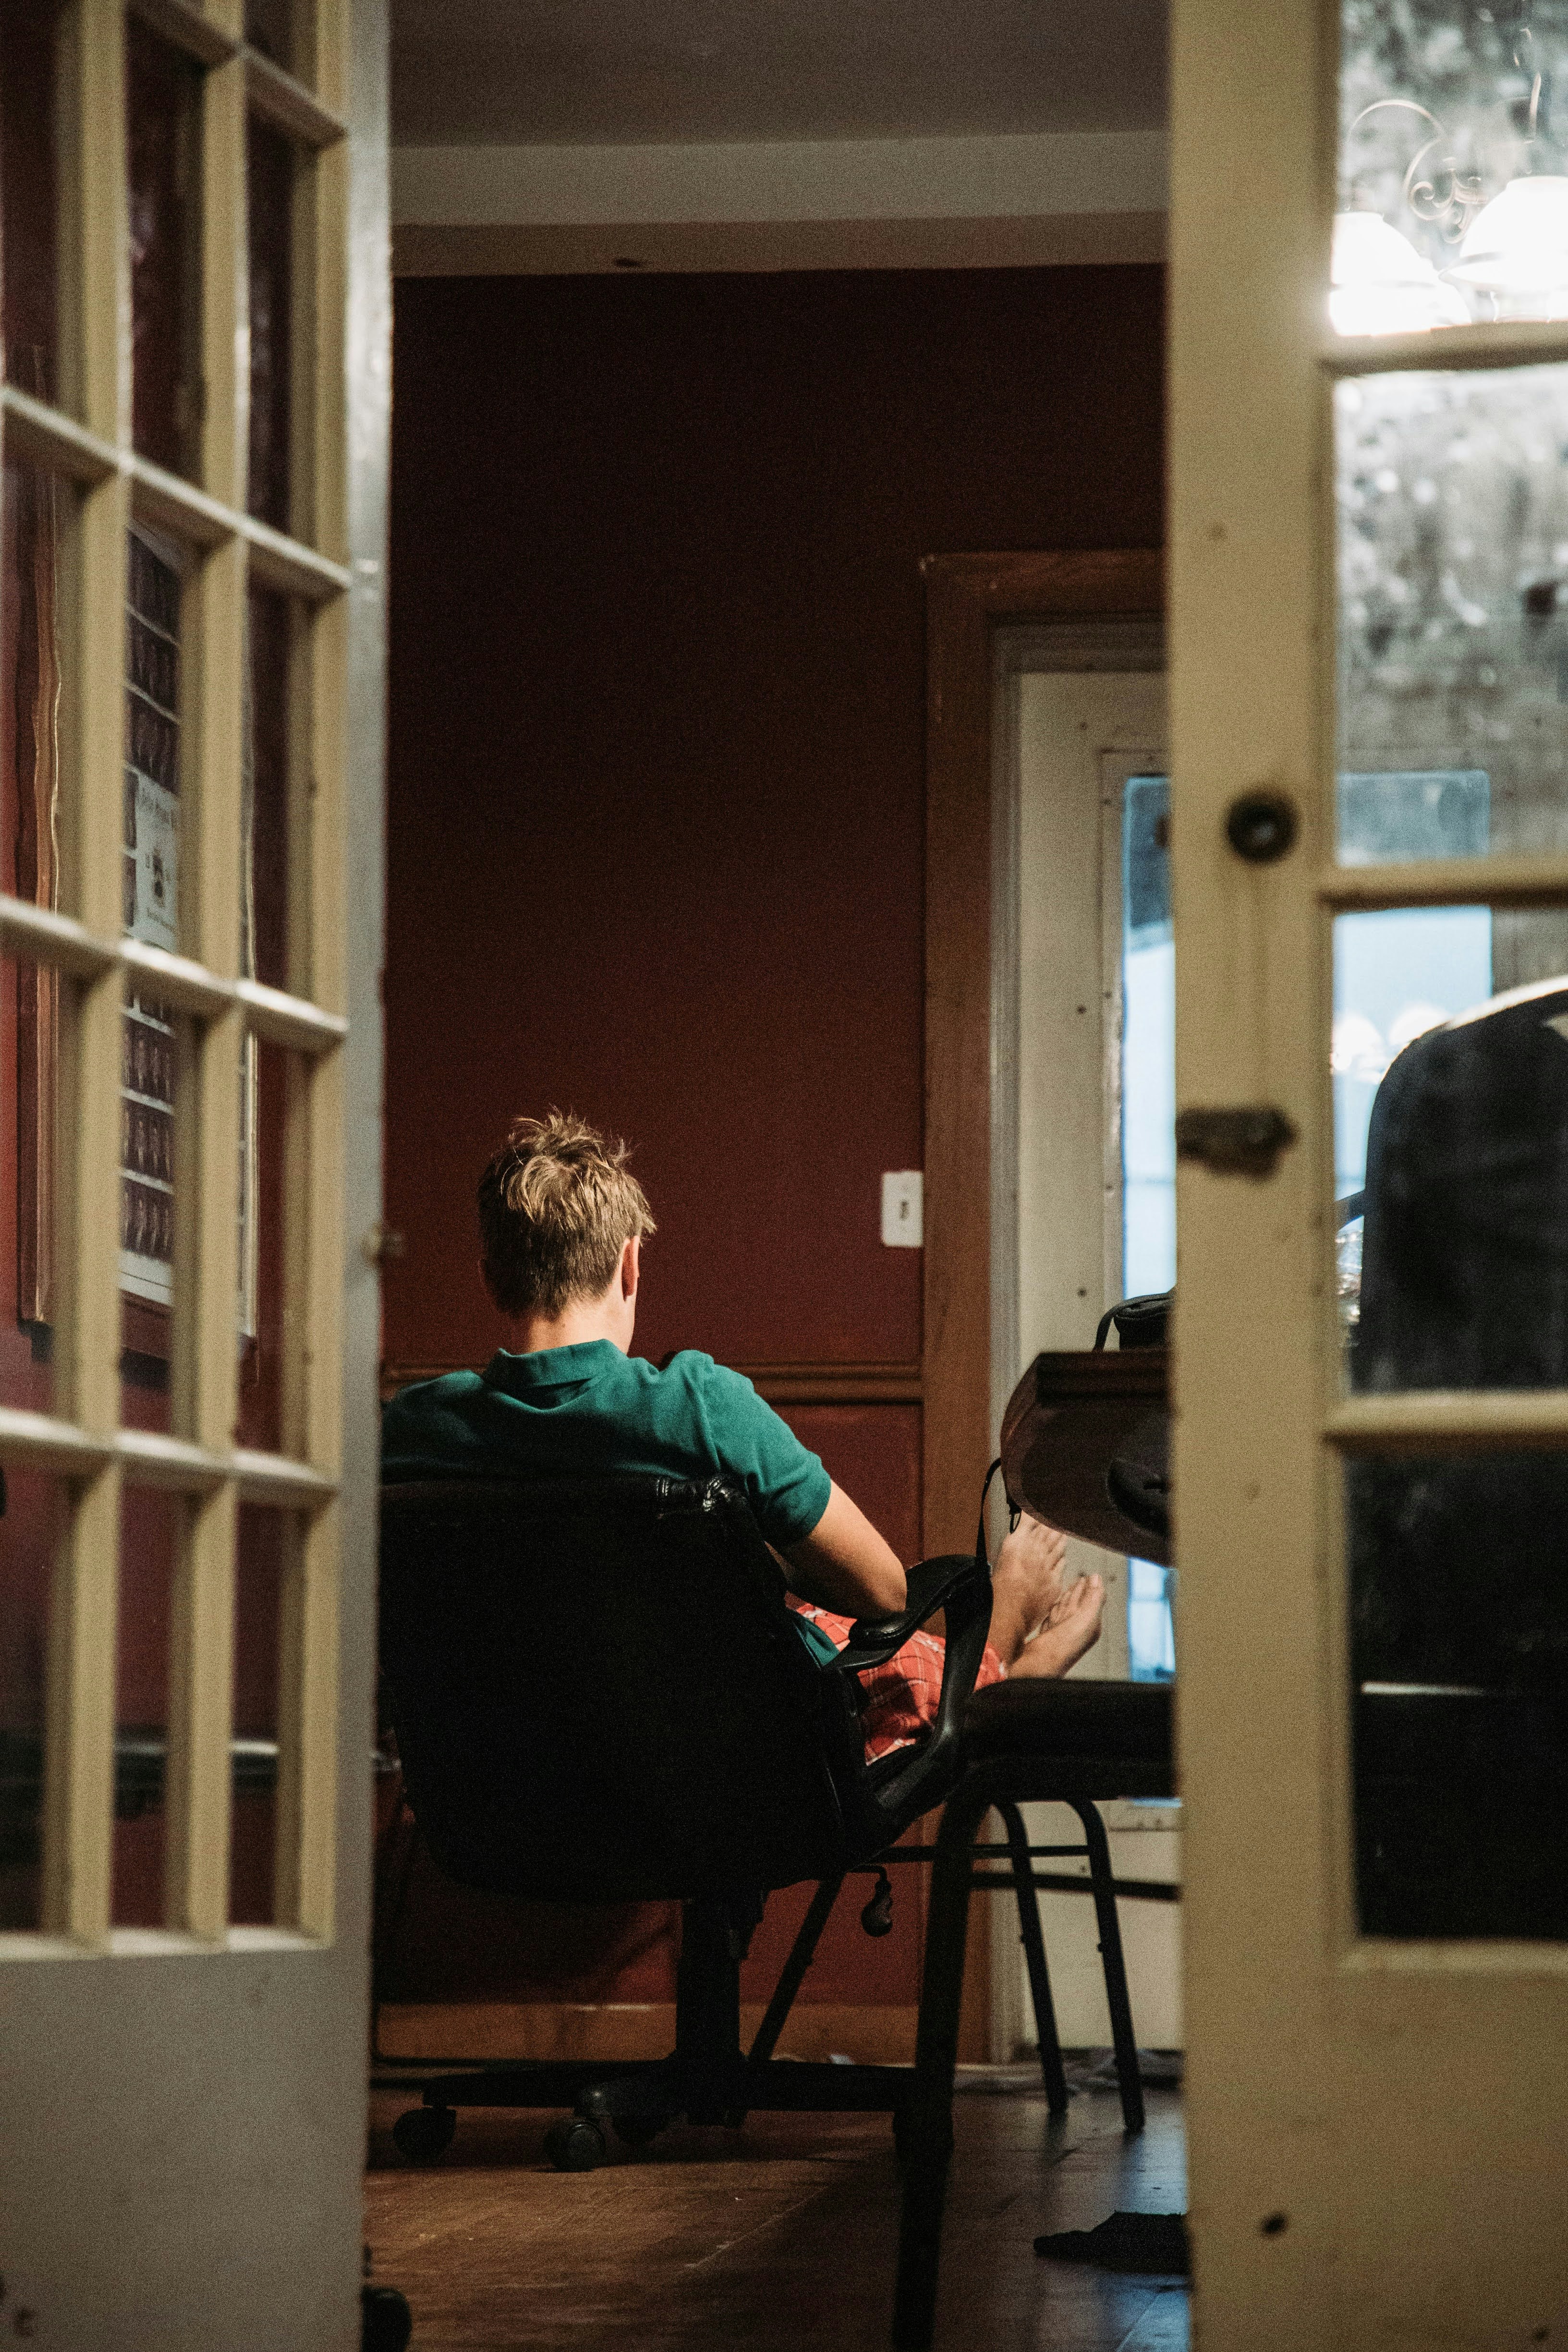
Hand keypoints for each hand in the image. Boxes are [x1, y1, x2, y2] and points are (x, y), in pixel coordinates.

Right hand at [995, 1511, 1068, 1627]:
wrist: (1010, 1609)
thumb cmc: (999, 1588)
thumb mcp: (1001, 1557)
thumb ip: (1013, 1545)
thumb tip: (1019, 1538)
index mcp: (1019, 1542)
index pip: (1032, 1521)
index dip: (1039, 1515)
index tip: (1042, 1511)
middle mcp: (1035, 1550)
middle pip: (1048, 1531)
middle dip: (1053, 1524)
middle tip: (1057, 1519)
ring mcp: (1047, 1565)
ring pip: (1058, 1546)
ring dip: (1060, 1538)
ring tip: (1063, 1533)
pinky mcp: (1055, 1579)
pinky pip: (1062, 1565)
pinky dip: (1062, 1559)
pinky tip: (1063, 1556)